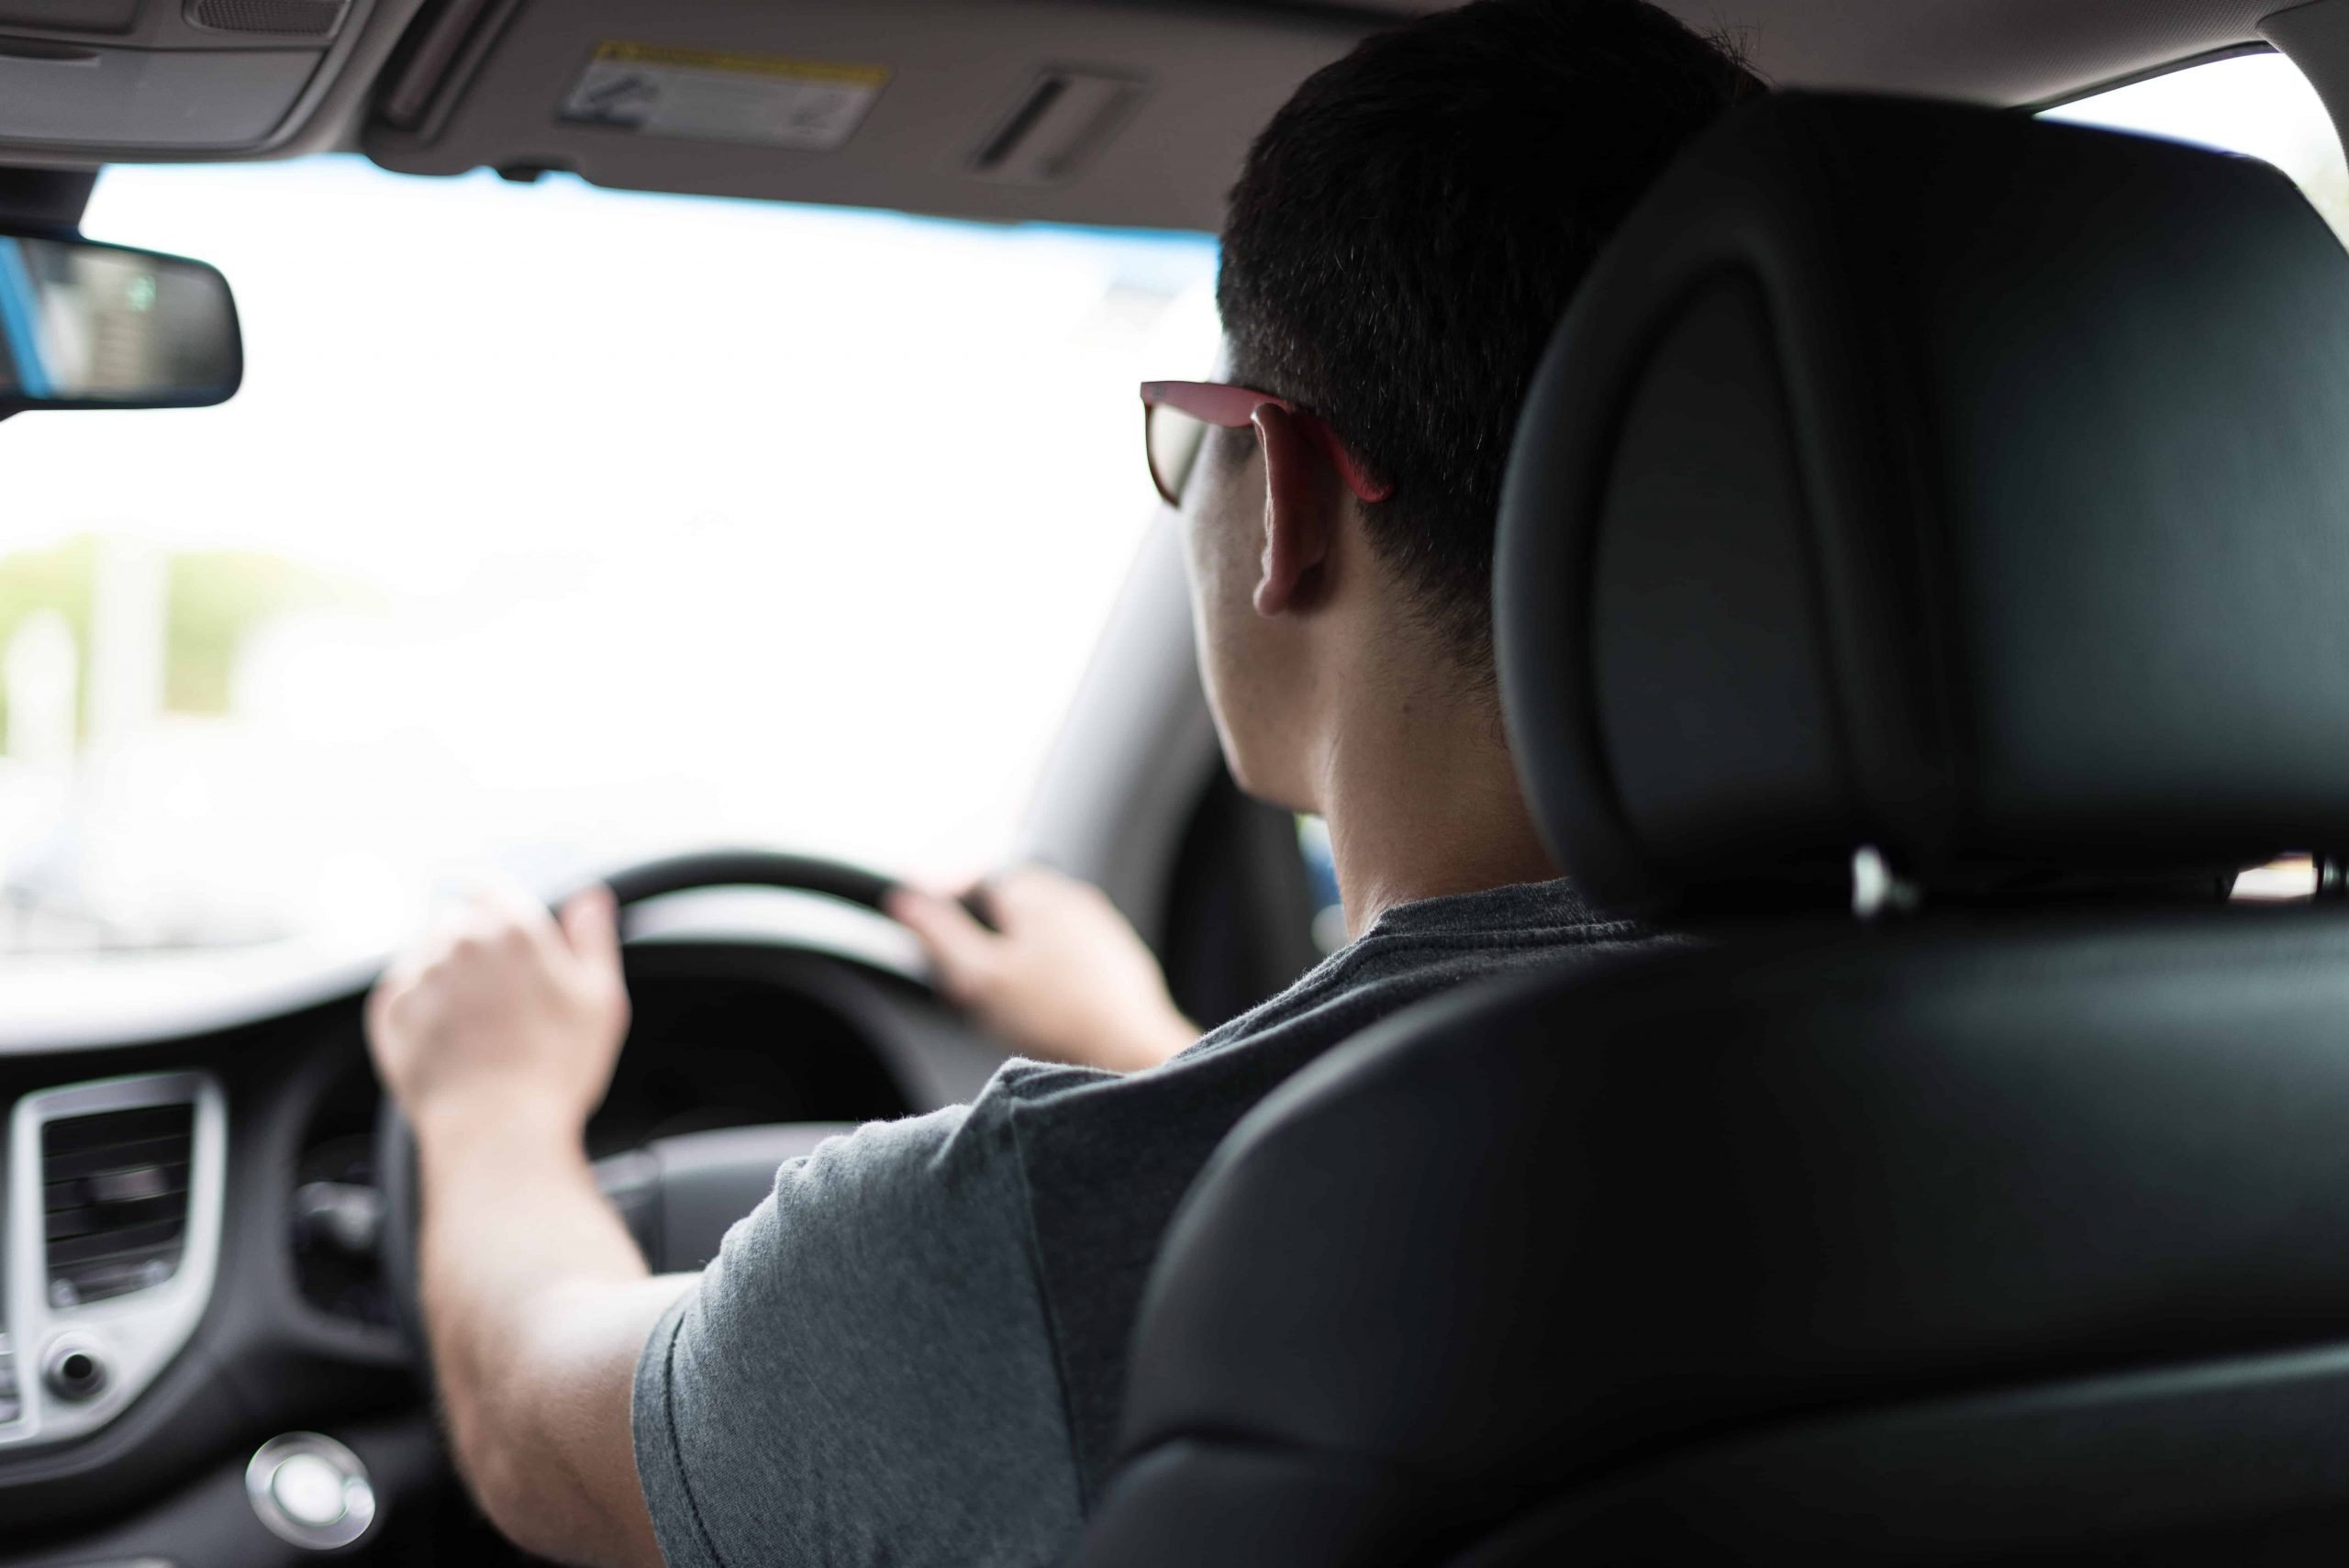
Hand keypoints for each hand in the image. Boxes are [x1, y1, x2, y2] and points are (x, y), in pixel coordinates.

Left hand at [366, 883, 630, 1140]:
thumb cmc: (554, 1071)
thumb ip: (592, 938)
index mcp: (512, 928)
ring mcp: (419, 976)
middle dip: (476, 949)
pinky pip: (402, 992)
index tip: (507, 939)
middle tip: (502, 998)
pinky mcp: (389, 1013)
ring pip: (428, 957)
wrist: (496, 1132)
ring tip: (476, 1027)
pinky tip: (450, 1039)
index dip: (501, 912)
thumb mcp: (600, 999)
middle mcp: (457, 942)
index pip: (492, 889)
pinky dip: (421, 1007)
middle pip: (458, 922)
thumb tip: (589, 899)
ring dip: (446, 977)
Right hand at [887, 866, 1195, 1071]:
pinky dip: (1050, 976)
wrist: (1131, 1051)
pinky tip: (1048, 1011)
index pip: (975, 881)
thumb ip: (939, 934)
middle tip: (974, 988)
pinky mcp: (1117, 956)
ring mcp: (1099, 925)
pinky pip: (1070, 956)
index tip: (944, 952)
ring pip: (1039, 933)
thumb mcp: (979, 977)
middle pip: (1008, 908)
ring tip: (1011, 1006)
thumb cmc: (1057, 1017)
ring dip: (1017, 959)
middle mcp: (1071, 897)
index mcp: (1034, 892)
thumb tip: (905, 900)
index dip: (950, 916)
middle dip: (985, 941)